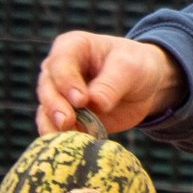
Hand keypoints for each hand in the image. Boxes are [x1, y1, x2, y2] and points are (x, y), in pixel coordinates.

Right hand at [34, 31, 185, 134]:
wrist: (146, 86)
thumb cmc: (137, 66)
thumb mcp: (130, 69)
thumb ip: (111, 85)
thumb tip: (95, 105)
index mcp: (73, 47)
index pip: (60, 63)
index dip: (67, 82)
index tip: (81, 100)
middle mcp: (59, 69)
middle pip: (47, 87)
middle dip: (55, 105)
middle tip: (67, 121)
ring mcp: (59, 93)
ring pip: (46, 109)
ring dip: (53, 124)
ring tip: (66, 137)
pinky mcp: (65, 115)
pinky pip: (53, 127)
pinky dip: (59, 136)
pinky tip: (69, 145)